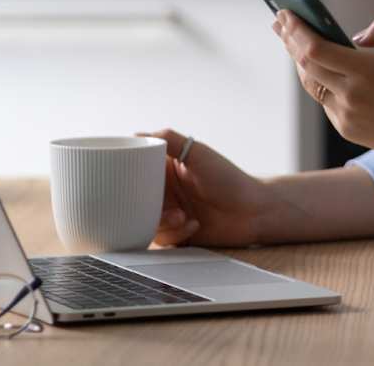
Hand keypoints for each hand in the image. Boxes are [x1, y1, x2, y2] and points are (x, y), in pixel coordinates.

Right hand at [140, 130, 271, 247]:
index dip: (127, 174)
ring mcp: (169, 212)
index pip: (136, 170)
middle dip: (140, 204)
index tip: (120, 178)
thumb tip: (137, 135)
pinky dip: (175, 233)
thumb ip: (170, 141)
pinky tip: (194, 224)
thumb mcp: (198, 153)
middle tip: (156, 202)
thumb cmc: (228, 178)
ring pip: (144, 221)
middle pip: (134, 199)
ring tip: (182, 215)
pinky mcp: (177, 232)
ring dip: (161, 221)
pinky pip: (162, 238)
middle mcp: (164, 191)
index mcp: (165, 169)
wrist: (253, 209)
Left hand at [275, 12, 373, 161]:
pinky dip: (318, 79)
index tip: (286, 12)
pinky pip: (325, 100)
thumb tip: (354, 37)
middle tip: (280, 20)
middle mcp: (352, 96)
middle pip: (306, 65)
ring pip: (311, 83)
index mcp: (368, 72)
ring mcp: (346, 116)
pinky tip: (314, 65)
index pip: (316, 48)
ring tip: (291, 40)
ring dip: (299, 60)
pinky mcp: (347, 129)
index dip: (296, 30)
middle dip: (290, 40)